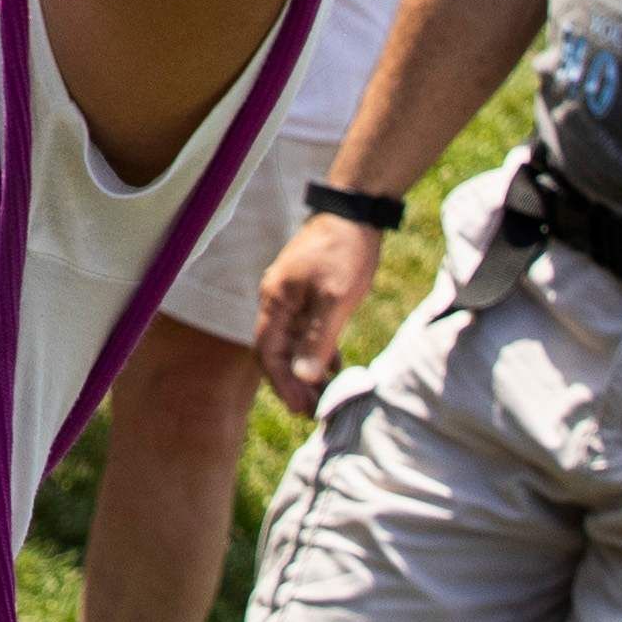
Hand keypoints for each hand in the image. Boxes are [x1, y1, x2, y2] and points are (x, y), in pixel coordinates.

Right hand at [249, 205, 388, 408]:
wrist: (355, 210)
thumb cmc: (343, 252)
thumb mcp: (334, 299)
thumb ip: (317, 340)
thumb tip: (302, 379)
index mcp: (275, 301)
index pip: (267, 353)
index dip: (281, 384)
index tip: (301, 409)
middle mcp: (277, 300)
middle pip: (276, 351)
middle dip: (291, 383)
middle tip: (314, 411)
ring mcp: (292, 296)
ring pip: (292, 343)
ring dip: (305, 371)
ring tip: (324, 396)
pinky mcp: (309, 292)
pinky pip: (306, 331)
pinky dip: (316, 352)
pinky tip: (334, 367)